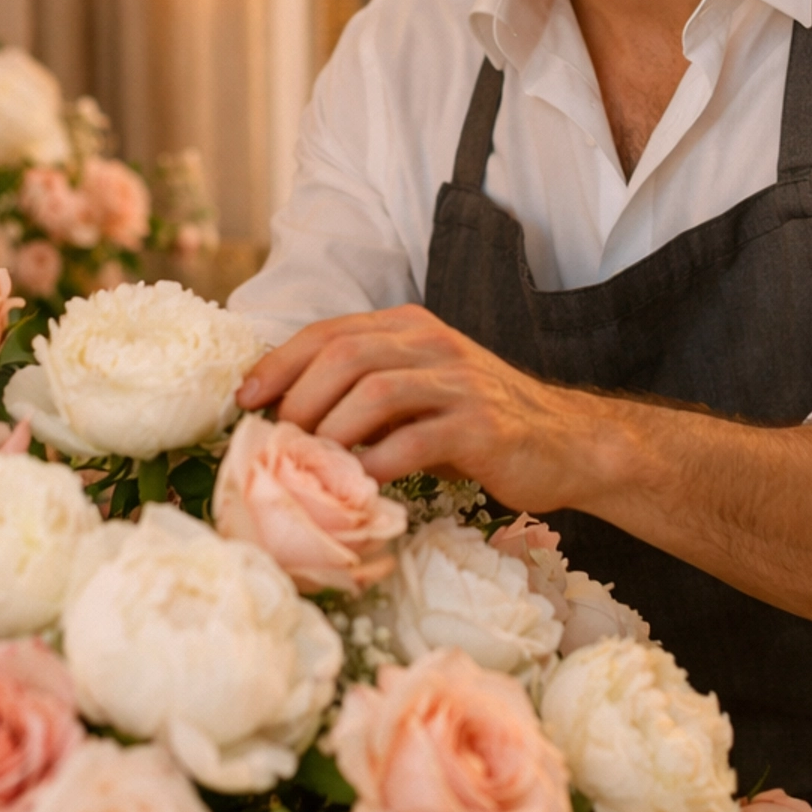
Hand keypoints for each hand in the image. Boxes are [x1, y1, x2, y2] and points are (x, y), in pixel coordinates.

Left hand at [236, 305, 607, 511]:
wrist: (566, 443)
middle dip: (300, 399)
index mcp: (411, 327)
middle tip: (280, 440)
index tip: (246, 399)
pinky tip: (363, 483)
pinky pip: (414, 440)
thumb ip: (366, 390)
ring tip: (314, 464)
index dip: (280, 363)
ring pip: (374, 392)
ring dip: (331, 432)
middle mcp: (433, 344)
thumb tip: (286, 415)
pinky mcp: (482, 427)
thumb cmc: (479, 423)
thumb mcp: (420, 391)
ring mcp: (459, 383)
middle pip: (345, 355)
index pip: (330, 332)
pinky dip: (377, 464)